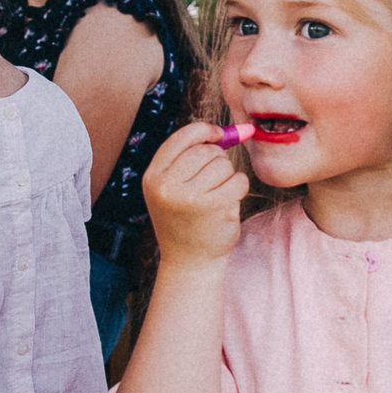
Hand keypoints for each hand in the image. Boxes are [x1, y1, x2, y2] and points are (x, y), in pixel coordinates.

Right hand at [142, 121, 248, 268]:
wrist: (190, 262)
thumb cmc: (185, 220)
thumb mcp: (171, 189)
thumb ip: (191, 158)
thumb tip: (235, 131)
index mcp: (153, 178)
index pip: (181, 138)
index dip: (204, 131)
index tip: (218, 134)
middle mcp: (167, 186)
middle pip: (206, 151)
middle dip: (217, 159)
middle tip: (213, 180)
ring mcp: (191, 197)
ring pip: (224, 165)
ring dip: (228, 177)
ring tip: (216, 196)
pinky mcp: (215, 206)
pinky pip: (238, 180)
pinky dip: (238, 188)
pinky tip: (227, 203)